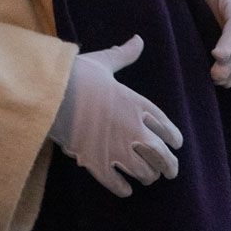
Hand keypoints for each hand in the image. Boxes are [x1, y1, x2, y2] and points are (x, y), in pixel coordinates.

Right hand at [50, 37, 181, 197]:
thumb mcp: (104, 63)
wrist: (54, 94)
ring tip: (146, 178)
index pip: (167, 128)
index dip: (174, 139)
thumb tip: (138, 40)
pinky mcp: (98, 164)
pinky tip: (125, 190)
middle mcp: (134, 130)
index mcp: (139, 106)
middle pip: (162, 156)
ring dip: (147, 177)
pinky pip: (118, 185)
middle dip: (169, 167)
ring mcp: (117, 149)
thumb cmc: (78, 75)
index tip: (176, 145)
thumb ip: (124, 55)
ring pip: (144, 173)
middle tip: (170, 172)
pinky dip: (123, 189)